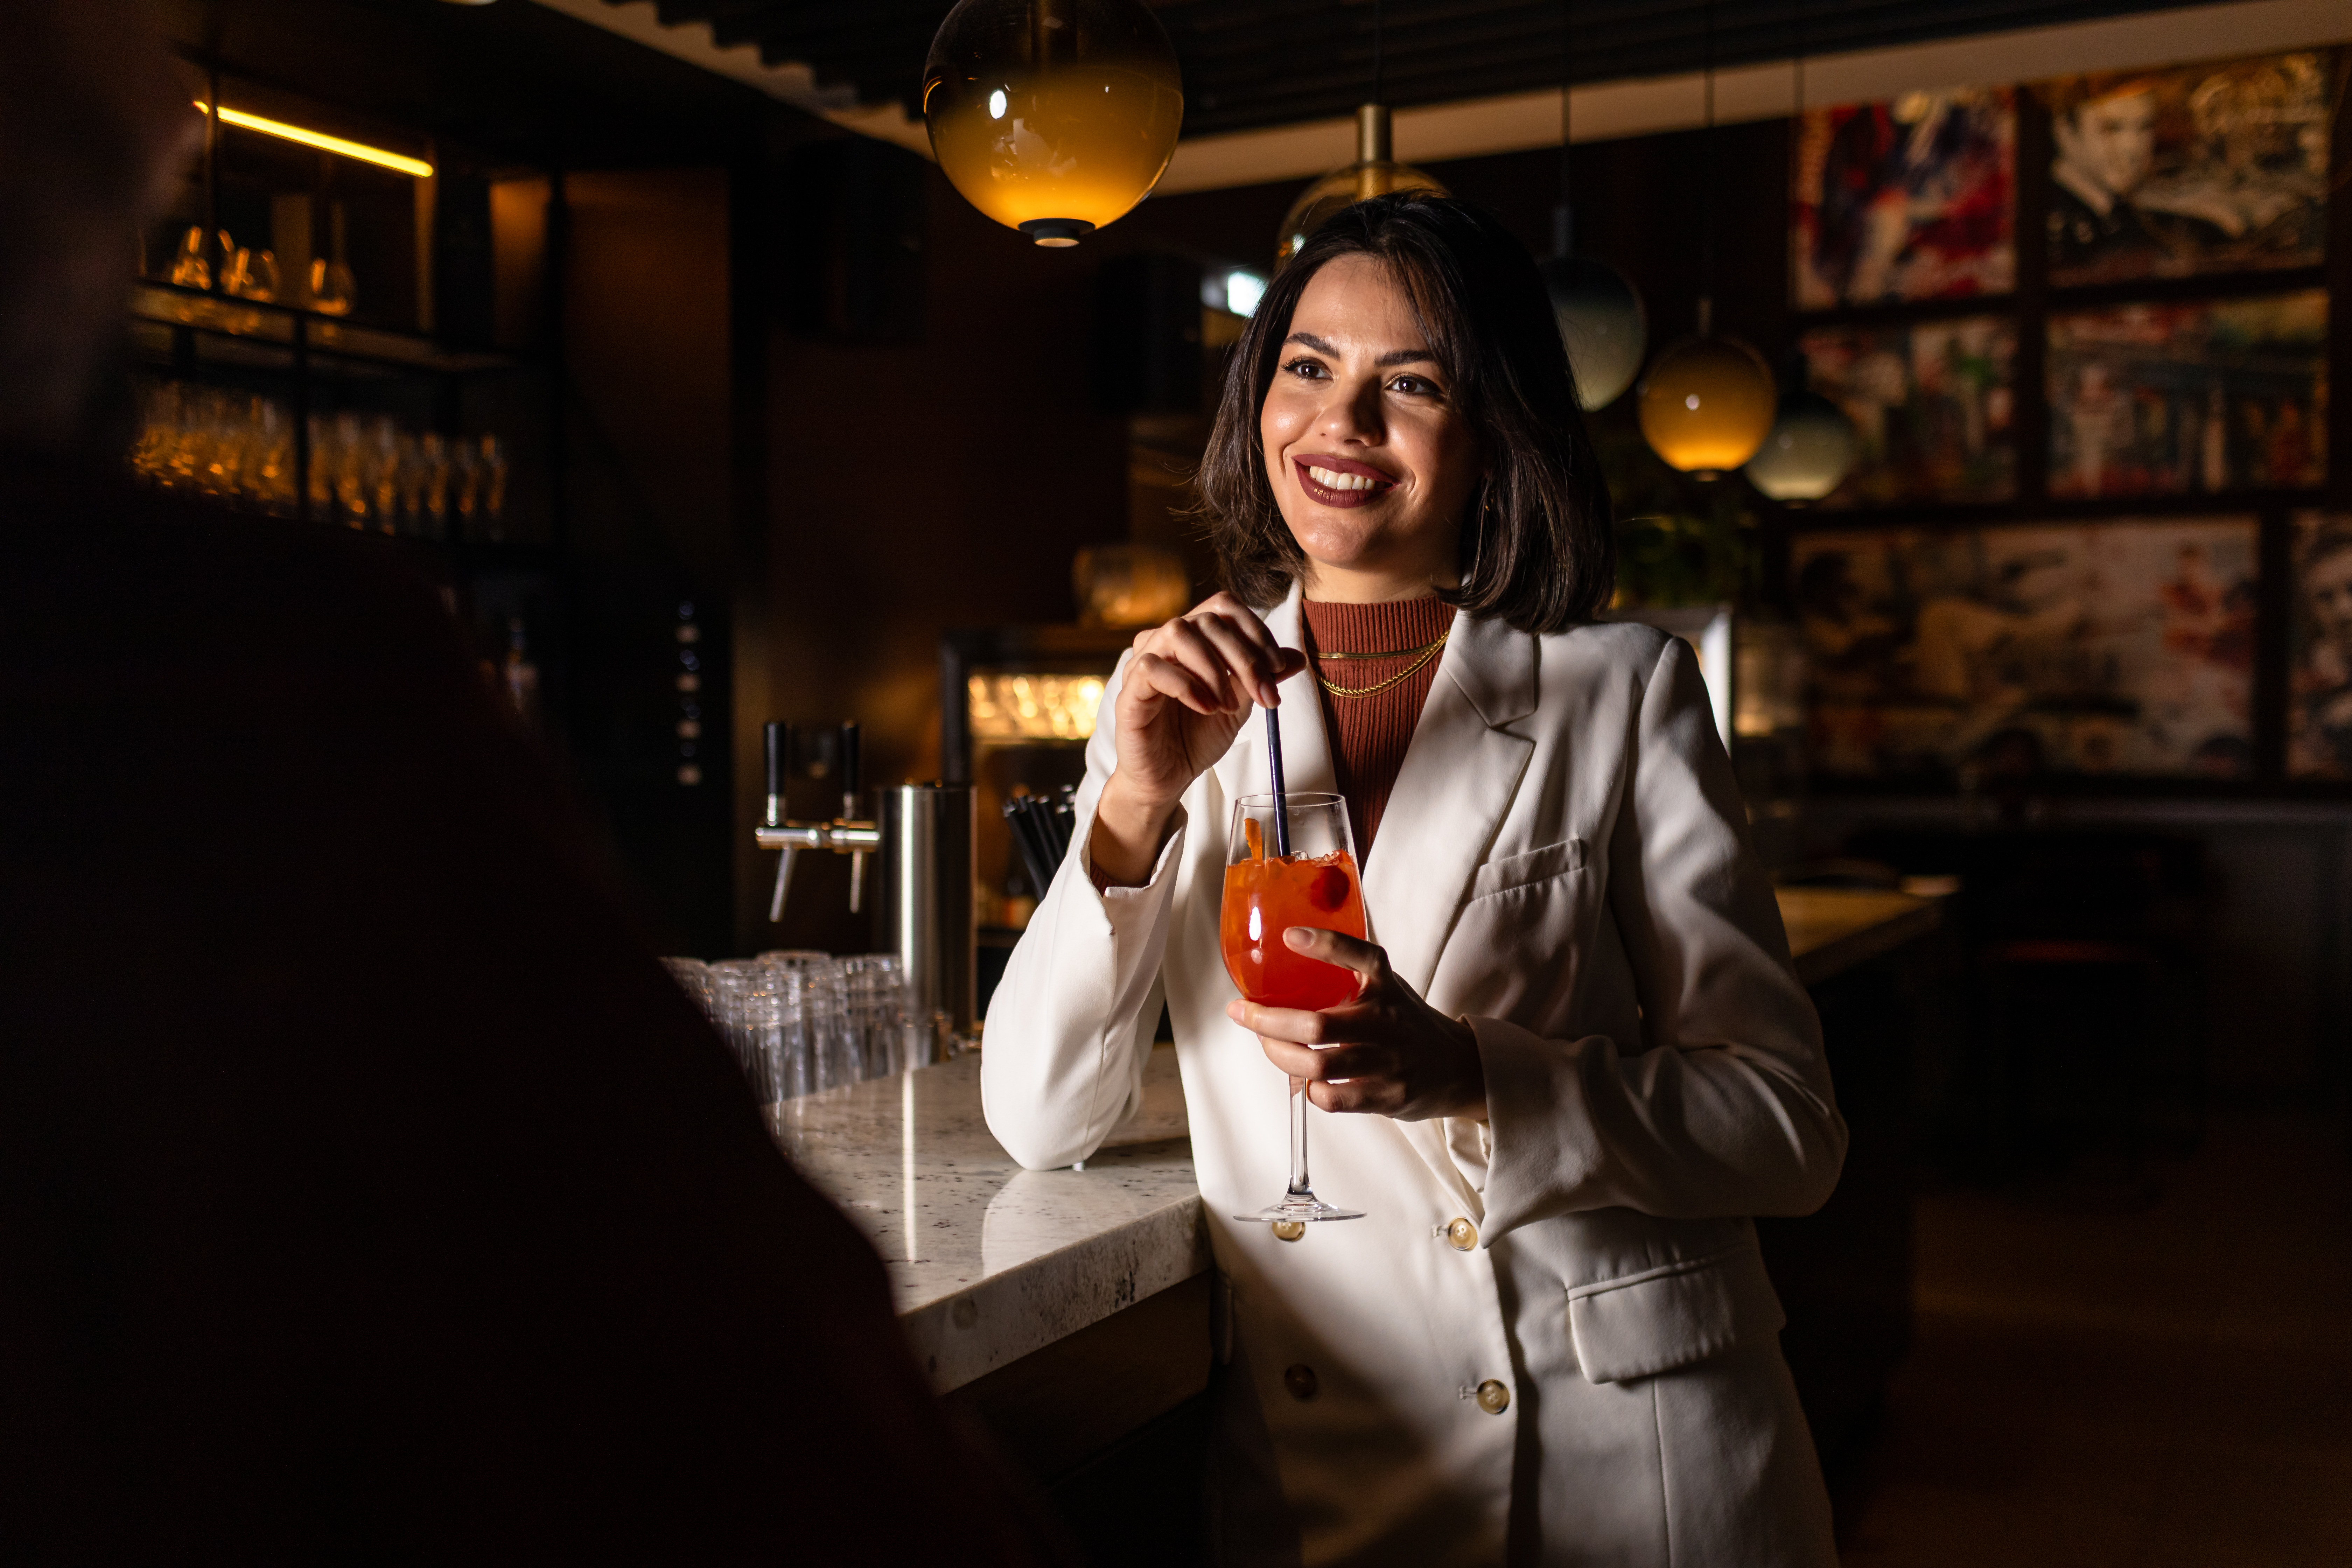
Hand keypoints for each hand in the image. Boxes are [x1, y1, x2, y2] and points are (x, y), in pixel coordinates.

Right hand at [1091, 593, 1305, 885]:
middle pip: (1207, 620)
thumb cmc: (1197, 738)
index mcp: (1192, 639)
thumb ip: (1261, 678)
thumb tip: (1298, 658)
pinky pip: (1152, 668)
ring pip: (1178, 632)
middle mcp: (1164, 642)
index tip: (1278, 668)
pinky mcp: (1128, 691)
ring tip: (1229, 705)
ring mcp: (1142, 663)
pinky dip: (1187, 685)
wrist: (1168, 778)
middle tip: (1264, 694)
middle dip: (1245, 657)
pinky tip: (1206, 708)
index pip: (1223, 607)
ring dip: (1213, 668)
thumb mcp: (1240, 705)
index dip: (1255, 630)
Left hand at [1225, 927, 1487, 1122]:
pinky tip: (1304, 1079)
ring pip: (1318, 1064)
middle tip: (1243, 1013)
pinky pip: (1332, 1098)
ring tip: (1266, 1044)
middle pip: (1317, 1025)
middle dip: (1268, 1021)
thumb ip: (1349, 974)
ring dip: (1279, 1056)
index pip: (1362, 955)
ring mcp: (1389, 1061)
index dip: (1325, 944)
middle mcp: (1389, 1020)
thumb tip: (1284, 963)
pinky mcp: (1388, 1096)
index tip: (1289, 935)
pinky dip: (1308, 1090)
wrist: (1458, 1068)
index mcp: (1387, 986)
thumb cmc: (1406, 1023)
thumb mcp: (1387, 987)